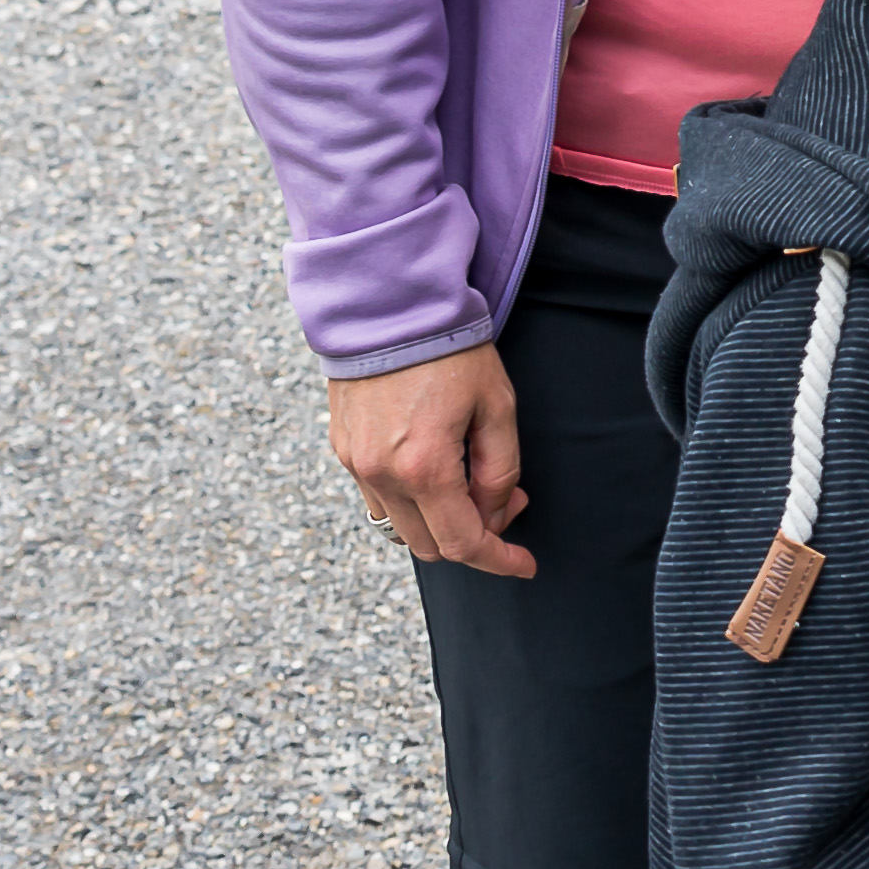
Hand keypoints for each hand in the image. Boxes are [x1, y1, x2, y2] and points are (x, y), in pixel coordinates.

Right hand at [330, 341, 533, 577]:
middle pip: (429, 546)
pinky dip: (411, 500)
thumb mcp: (497, 406)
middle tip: (505, 500)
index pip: (463, 544)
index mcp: (424, 469)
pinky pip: (378, 498)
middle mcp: (381, 475)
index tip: (524, 564)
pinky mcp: (344, 449)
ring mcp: (356, 464)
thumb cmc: (450, 349)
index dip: (499, 560)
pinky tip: (436, 467)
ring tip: (470, 480)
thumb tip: (497, 512)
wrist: (389, 304)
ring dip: (439, 521)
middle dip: (472, 538)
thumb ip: (501, 470)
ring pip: (400, 527)